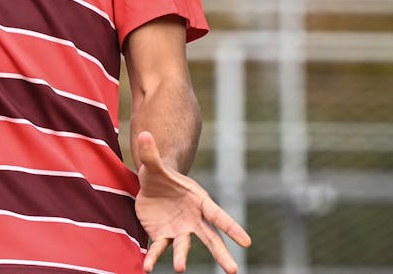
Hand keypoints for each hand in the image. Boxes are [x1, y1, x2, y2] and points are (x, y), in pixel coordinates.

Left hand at [135, 131, 251, 272]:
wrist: (152, 185)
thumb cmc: (160, 174)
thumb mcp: (154, 164)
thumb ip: (150, 153)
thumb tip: (144, 133)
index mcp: (199, 201)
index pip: (218, 215)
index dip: (232, 228)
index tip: (247, 242)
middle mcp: (193, 219)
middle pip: (210, 238)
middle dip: (221, 254)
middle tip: (233, 271)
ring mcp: (179, 229)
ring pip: (184, 247)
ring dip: (181, 257)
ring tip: (179, 268)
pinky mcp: (162, 235)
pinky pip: (159, 248)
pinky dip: (153, 257)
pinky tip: (147, 268)